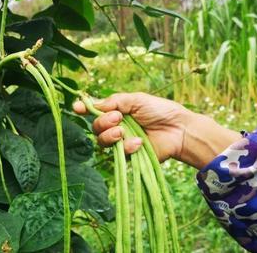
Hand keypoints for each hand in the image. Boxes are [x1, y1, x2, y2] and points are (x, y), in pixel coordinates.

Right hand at [73, 92, 241, 168]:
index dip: (84, 109)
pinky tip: (139, 142)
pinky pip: (118, 154)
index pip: (96, 111)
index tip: (76, 107)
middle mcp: (117, 126)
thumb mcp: (136, 100)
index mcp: (117, 111)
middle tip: (117, 119)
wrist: (179, 129)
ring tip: (122, 132)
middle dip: (102, 123)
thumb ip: (114, 102)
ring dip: (109, 136)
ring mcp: (122, 142)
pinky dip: (127, 147)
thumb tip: (92, 105)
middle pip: (95, 127)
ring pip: (102, 142)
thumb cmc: (160, 111)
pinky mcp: (129, 156)